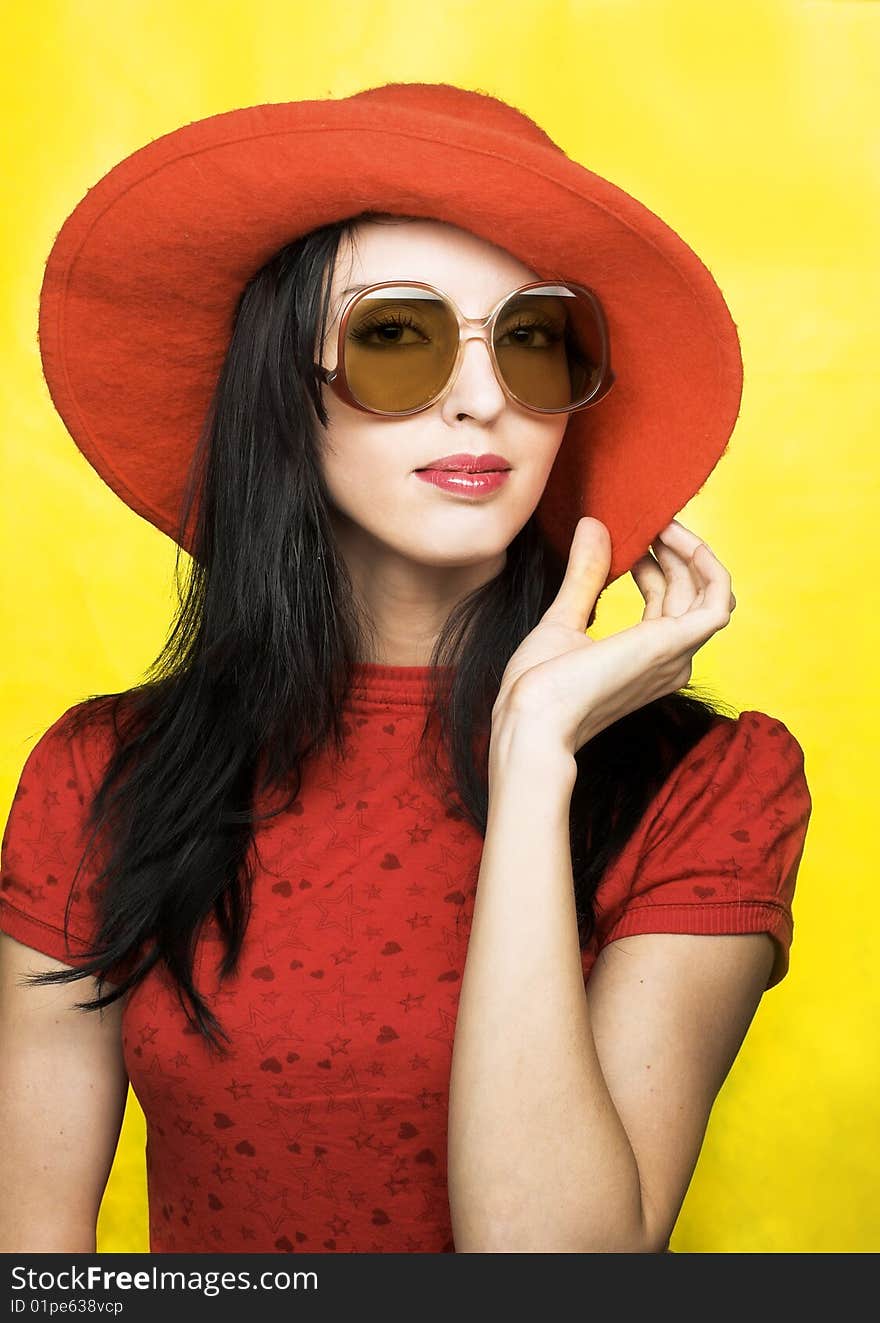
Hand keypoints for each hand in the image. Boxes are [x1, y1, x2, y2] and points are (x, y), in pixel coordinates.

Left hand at [491, 516, 736, 757]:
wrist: (533, 718)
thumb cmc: (539, 687)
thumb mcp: (564, 618)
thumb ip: (585, 575)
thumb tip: (592, 528)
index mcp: (646, 658)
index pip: (668, 602)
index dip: (657, 563)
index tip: (633, 536)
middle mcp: (671, 660)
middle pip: (689, 592)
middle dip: (673, 550)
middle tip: (648, 522)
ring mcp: (676, 654)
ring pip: (706, 592)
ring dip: (689, 551)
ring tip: (659, 524)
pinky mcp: (675, 645)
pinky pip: (717, 600)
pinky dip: (709, 565)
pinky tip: (680, 539)